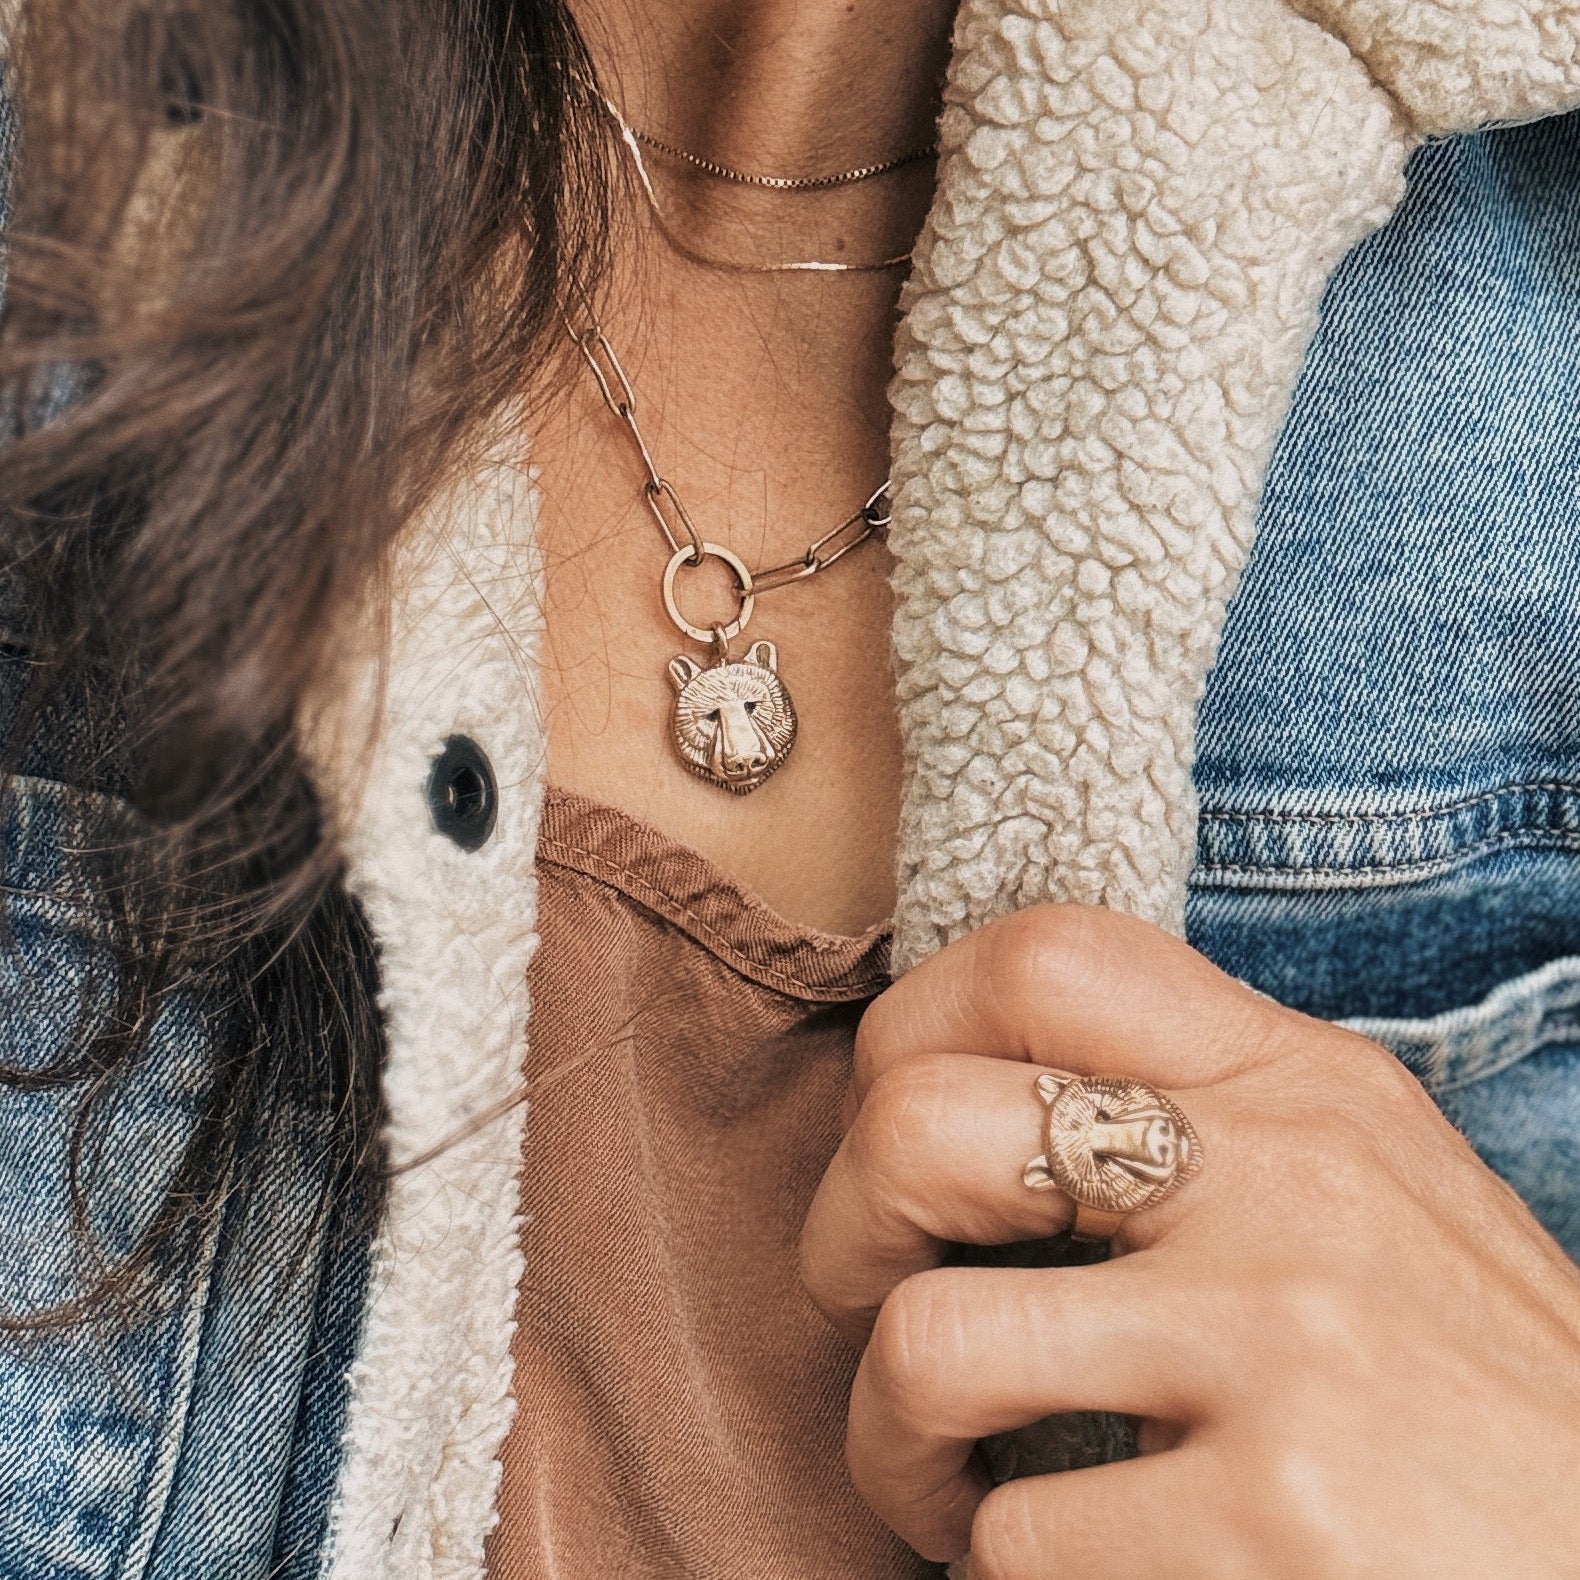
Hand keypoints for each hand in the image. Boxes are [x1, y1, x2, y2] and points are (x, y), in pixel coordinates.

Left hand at [800, 906, 1579, 1577]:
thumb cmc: (1476, 1390)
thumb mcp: (1372, 1191)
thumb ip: (1209, 1123)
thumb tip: (984, 1096)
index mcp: (1304, 1084)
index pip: (1043, 955)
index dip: (908, 1029)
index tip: (888, 1130)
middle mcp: (1289, 1185)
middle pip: (922, 1124)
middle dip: (840, 1231)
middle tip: (870, 1307)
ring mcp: (1283, 1349)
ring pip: (927, 1348)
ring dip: (887, 1439)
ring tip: (942, 1483)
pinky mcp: (1277, 1528)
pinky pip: (1015, 1540)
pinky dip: (995, 1567)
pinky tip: (1068, 1565)